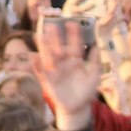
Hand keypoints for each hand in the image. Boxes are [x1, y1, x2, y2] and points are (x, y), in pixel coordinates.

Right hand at [33, 15, 99, 129]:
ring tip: (40, 36)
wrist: (78, 108)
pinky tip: (34, 58)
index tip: (73, 23)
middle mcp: (64, 63)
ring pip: (48, 56)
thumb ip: (95, 61)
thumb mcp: (94, 76)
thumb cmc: (86, 91)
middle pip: (58, 47)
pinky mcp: (48, 81)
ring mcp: (55, 71)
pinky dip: (37, 66)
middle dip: (55, 37)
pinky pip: (41, 72)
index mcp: (76, 60)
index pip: (75, 45)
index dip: (73, 35)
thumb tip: (96, 46)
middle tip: (52, 25)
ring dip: (44, 47)